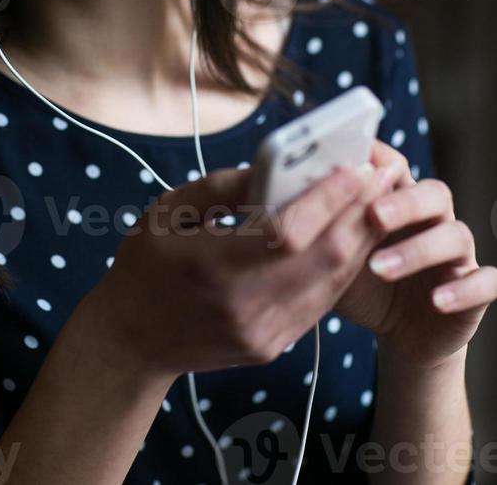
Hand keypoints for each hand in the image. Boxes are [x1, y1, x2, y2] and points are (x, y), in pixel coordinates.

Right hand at [87, 161, 397, 379]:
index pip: (287, 233)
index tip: (354, 168)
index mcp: (211, 266)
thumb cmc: (144, 265)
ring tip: (379, 200)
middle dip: (361, 213)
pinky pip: (321, 303)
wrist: (131, 341)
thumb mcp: (167, 212)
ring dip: (363, 239)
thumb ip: (221, 187)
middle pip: (323, 259)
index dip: (328, 200)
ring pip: (332, 283)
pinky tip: (354, 237)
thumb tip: (273, 168)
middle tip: (383, 175)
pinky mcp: (272, 346)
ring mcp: (261, 332)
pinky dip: (343, 267)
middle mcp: (242, 306)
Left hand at [333, 140, 496, 369]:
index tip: (355, 159)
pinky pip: (485, 282)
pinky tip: (436, 300)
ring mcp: (457, 254)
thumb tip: (275, 199)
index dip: (381, 159)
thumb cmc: (362, 284)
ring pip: (456, 235)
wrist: (399, 333)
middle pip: (433, 192)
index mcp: (398, 202)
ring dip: (419, 249)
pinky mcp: (475, 290)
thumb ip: (319, 228)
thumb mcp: (333, 255)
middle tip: (372, 214)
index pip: (397, 166)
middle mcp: (432, 220)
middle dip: (404, 200)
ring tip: (379, 268)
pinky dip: (463, 289)